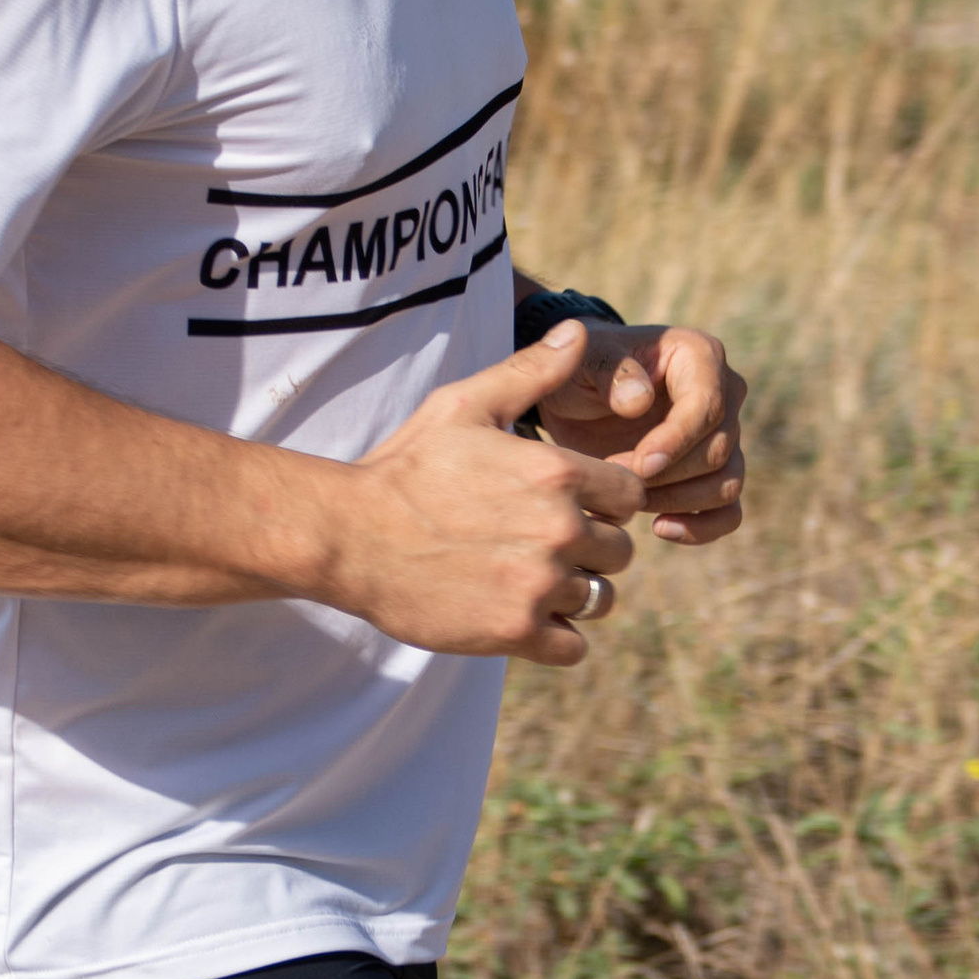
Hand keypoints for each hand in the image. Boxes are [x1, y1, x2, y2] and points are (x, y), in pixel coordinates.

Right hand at [326, 323, 641, 664]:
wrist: (348, 536)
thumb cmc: (405, 467)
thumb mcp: (465, 405)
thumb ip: (530, 372)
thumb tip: (578, 331)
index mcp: (557, 473)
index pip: (630, 497)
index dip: (604, 503)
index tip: (567, 506)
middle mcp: (559, 529)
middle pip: (620, 552)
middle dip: (590, 550)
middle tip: (539, 546)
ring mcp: (539, 585)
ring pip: (599, 600)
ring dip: (573, 594)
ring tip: (527, 581)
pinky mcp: (515, 632)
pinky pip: (573, 647)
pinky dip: (554, 636)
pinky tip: (520, 614)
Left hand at [526, 316, 747, 546]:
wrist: (576, 397)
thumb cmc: (580, 371)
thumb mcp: (582, 361)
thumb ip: (610, 371)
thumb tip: (640, 402)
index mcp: (700, 356)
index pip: (707, 406)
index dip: (676, 441)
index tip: (638, 466)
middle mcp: (725, 394)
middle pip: (717, 451)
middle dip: (665, 475)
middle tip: (612, 479)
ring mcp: (725, 436)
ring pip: (726, 483)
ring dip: (677, 501)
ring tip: (627, 500)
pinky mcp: (714, 474)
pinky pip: (728, 511)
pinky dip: (701, 527)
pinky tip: (659, 528)